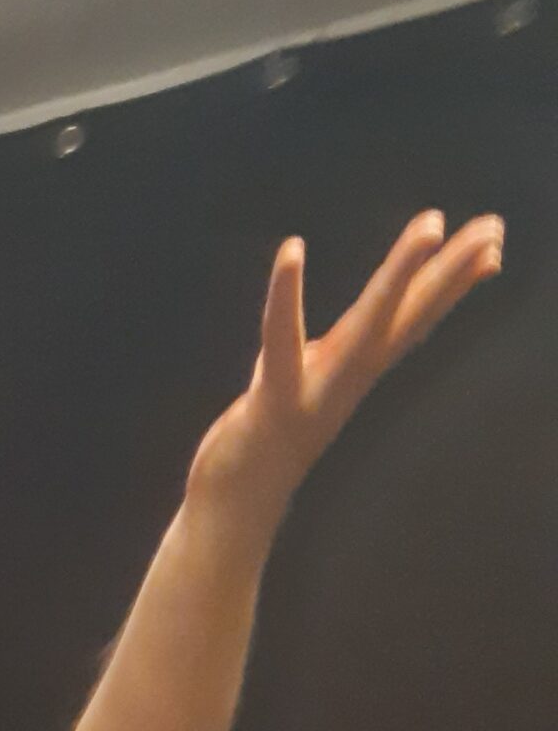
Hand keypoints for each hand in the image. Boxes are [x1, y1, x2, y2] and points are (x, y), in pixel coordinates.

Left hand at [188, 208, 505, 534]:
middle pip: (409, 314)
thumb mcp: (288, 390)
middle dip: (451, 270)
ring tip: (431, 224)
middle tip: (494, 225)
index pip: (413, 318)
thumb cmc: (261, 445)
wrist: (236, 506)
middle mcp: (348, 376)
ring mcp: (318, 388)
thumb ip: (299, 361)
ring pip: (369, 322)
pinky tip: (293, 249)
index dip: (453, 283)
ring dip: (401, 272)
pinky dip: (286, 293)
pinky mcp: (276, 397)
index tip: (494, 245)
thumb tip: (302, 344)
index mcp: (355, 368)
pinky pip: (281, 337)